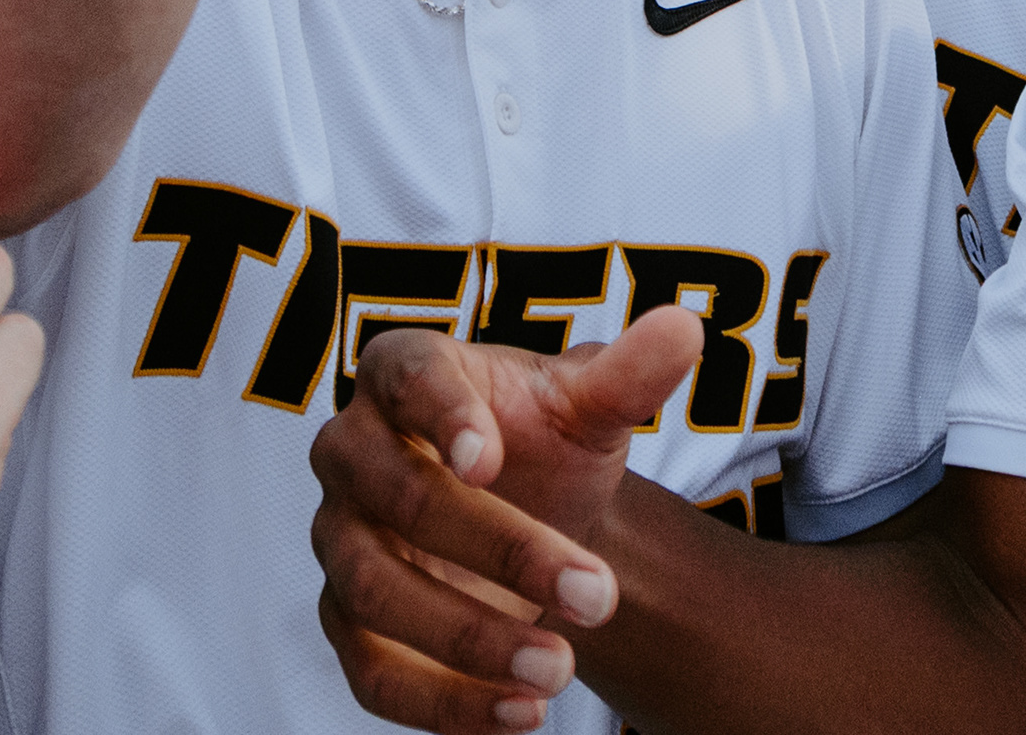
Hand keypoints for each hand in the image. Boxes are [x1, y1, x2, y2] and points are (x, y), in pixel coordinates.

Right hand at [310, 315, 700, 732]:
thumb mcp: (588, 407)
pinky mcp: (347, 619)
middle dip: (502, 551)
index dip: (443, 416)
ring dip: (468, 639)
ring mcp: (340, 539)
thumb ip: (627, 375)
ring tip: (561, 668)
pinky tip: (521, 713)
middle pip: (401, 497)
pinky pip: (371, 671)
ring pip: (375, 591)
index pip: (408, 379)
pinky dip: (442, 702)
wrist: (530, 511)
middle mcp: (353, 450)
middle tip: (597, 594)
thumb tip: (685, 328)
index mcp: (402, 371)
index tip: (488, 460)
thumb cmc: (543, 441)